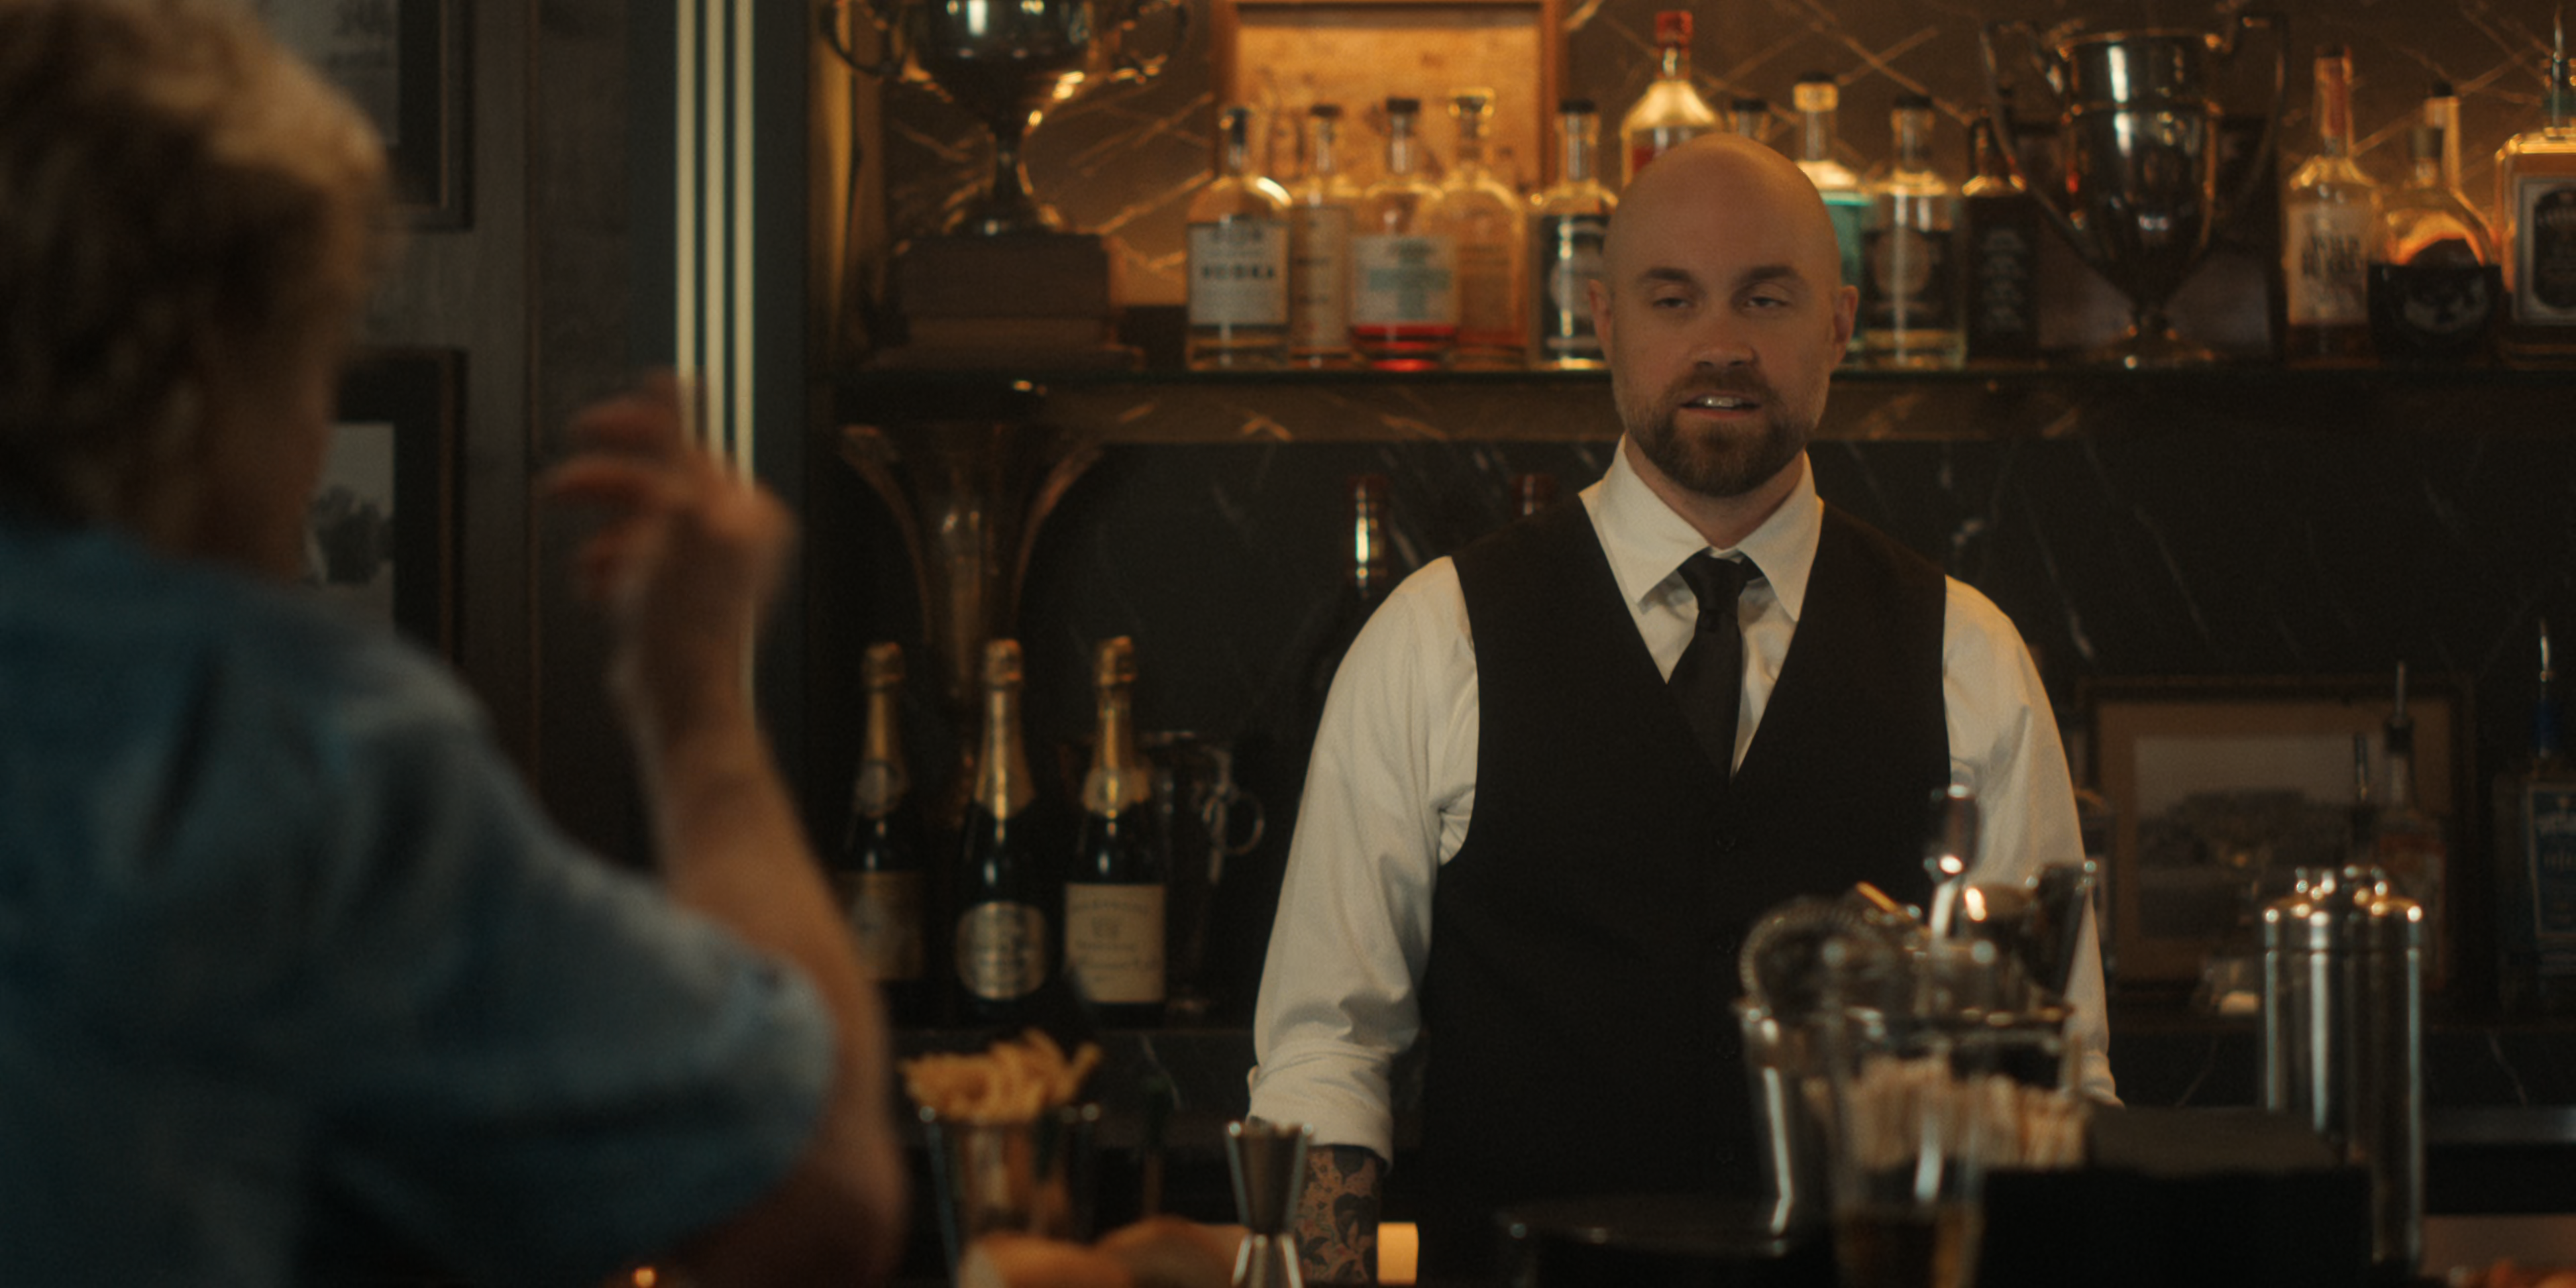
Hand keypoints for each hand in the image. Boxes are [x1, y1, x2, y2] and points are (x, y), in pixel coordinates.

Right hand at [541, 373, 793, 726]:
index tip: (591, 424)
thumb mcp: (679, 514)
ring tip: (591, 565)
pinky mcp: (672, 593)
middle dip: (603, 486)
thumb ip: (676, 445)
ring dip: (603, 541)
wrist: (676, 701)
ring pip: (633, 522)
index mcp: (748, 511)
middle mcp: (731, 533)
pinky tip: (600, 591)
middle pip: (654, 480)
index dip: (634, 430)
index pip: (688, 443)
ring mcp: (700, 564)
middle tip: (559, 486)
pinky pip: (626, 561)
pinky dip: (605, 572)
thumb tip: (676, 380)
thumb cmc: (688, 623)